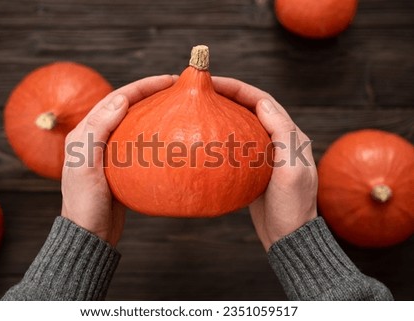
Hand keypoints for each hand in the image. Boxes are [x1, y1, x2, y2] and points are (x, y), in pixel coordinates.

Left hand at [61, 75, 175, 246]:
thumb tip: (121, 99)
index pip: (116, 99)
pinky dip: (155, 135)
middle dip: (150, 94)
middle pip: (127, 107)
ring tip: (176, 106)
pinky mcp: (123, 167)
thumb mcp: (86, 164)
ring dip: (154, 112)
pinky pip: (141, 144)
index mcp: (85, 132)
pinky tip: (171, 136)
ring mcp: (111, 152)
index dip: (142, 86)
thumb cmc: (85, 201)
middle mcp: (97, 138)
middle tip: (176, 88)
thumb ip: (98, 129)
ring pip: (136, 124)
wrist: (89, 234)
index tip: (169, 79)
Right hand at [213, 77, 317, 250]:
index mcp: (291, 135)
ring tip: (201, 107)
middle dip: (228, 96)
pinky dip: (221, 136)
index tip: (213, 81)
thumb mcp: (291, 170)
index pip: (263, 101)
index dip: (239, 88)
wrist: (288, 236)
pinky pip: (236, 145)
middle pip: (250, 109)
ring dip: (224, 113)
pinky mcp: (253, 168)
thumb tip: (263, 102)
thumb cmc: (292, 204)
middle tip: (202, 91)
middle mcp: (279, 140)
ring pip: (242, 125)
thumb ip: (282, 134)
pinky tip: (205, 138)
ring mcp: (265, 154)